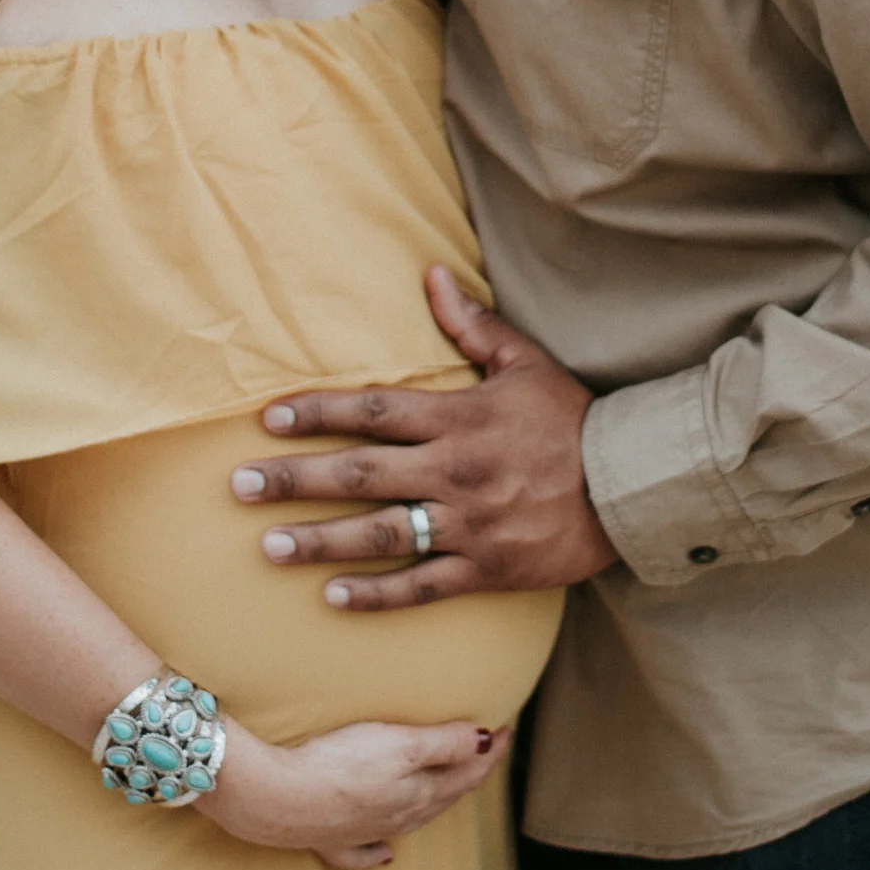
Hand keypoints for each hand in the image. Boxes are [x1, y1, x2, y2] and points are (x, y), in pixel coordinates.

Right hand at [195, 717, 509, 869]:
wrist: (274, 799)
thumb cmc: (337, 765)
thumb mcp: (399, 744)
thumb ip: (444, 744)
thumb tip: (486, 742)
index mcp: (417, 794)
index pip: (466, 773)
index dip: (490, 752)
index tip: (507, 731)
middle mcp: (396, 818)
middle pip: (442, 797)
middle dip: (467, 774)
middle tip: (484, 753)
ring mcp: (361, 832)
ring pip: (409, 821)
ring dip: (432, 805)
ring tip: (445, 792)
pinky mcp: (328, 839)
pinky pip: (361, 853)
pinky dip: (377, 853)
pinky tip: (385, 855)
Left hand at [233, 266, 618, 609]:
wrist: (631, 486)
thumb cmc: (574, 420)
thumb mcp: (525, 363)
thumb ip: (472, 324)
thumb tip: (431, 272)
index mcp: (460, 417)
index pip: (373, 411)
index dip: (316, 413)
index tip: (267, 417)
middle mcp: (455, 470)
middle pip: (359, 473)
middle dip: (294, 478)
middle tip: (238, 486)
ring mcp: (469, 524)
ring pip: (381, 533)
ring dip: (320, 540)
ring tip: (268, 546)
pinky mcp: (487, 568)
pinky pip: (423, 586)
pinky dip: (377, 594)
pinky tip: (332, 596)